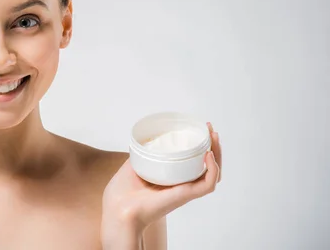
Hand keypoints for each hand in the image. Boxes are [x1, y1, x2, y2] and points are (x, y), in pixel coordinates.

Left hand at [101, 123, 221, 246]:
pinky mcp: (185, 196)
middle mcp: (182, 184)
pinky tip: (208, 156)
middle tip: (211, 129)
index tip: (201, 129)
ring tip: (214, 139)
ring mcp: (185, 190)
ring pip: (213, 174)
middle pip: (208, 166)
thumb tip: (146, 139)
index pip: (195, 163)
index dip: (201, 147)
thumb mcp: (133, 164)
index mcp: (172, 178)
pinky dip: (212, 170)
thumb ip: (142, 153)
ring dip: (217, 155)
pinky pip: (207, 184)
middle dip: (214, 146)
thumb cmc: (122, 192)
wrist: (118, 207)